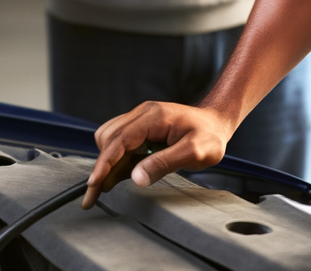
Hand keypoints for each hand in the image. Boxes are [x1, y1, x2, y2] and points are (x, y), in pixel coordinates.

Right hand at [82, 101, 235, 208]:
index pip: (119, 140)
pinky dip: (116, 158)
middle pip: (109, 138)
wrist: (216, 122)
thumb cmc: (210, 135)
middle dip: (100, 167)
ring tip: (108, 186)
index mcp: (153, 117)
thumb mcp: (194, 152)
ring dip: (107, 162)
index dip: (105, 163)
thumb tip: (136, 178)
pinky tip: (120, 174)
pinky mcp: (141, 127)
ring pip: (109, 138)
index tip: (94, 183)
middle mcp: (142, 115)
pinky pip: (119, 141)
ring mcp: (140, 119)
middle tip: (94, 194)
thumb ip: (164, 164)